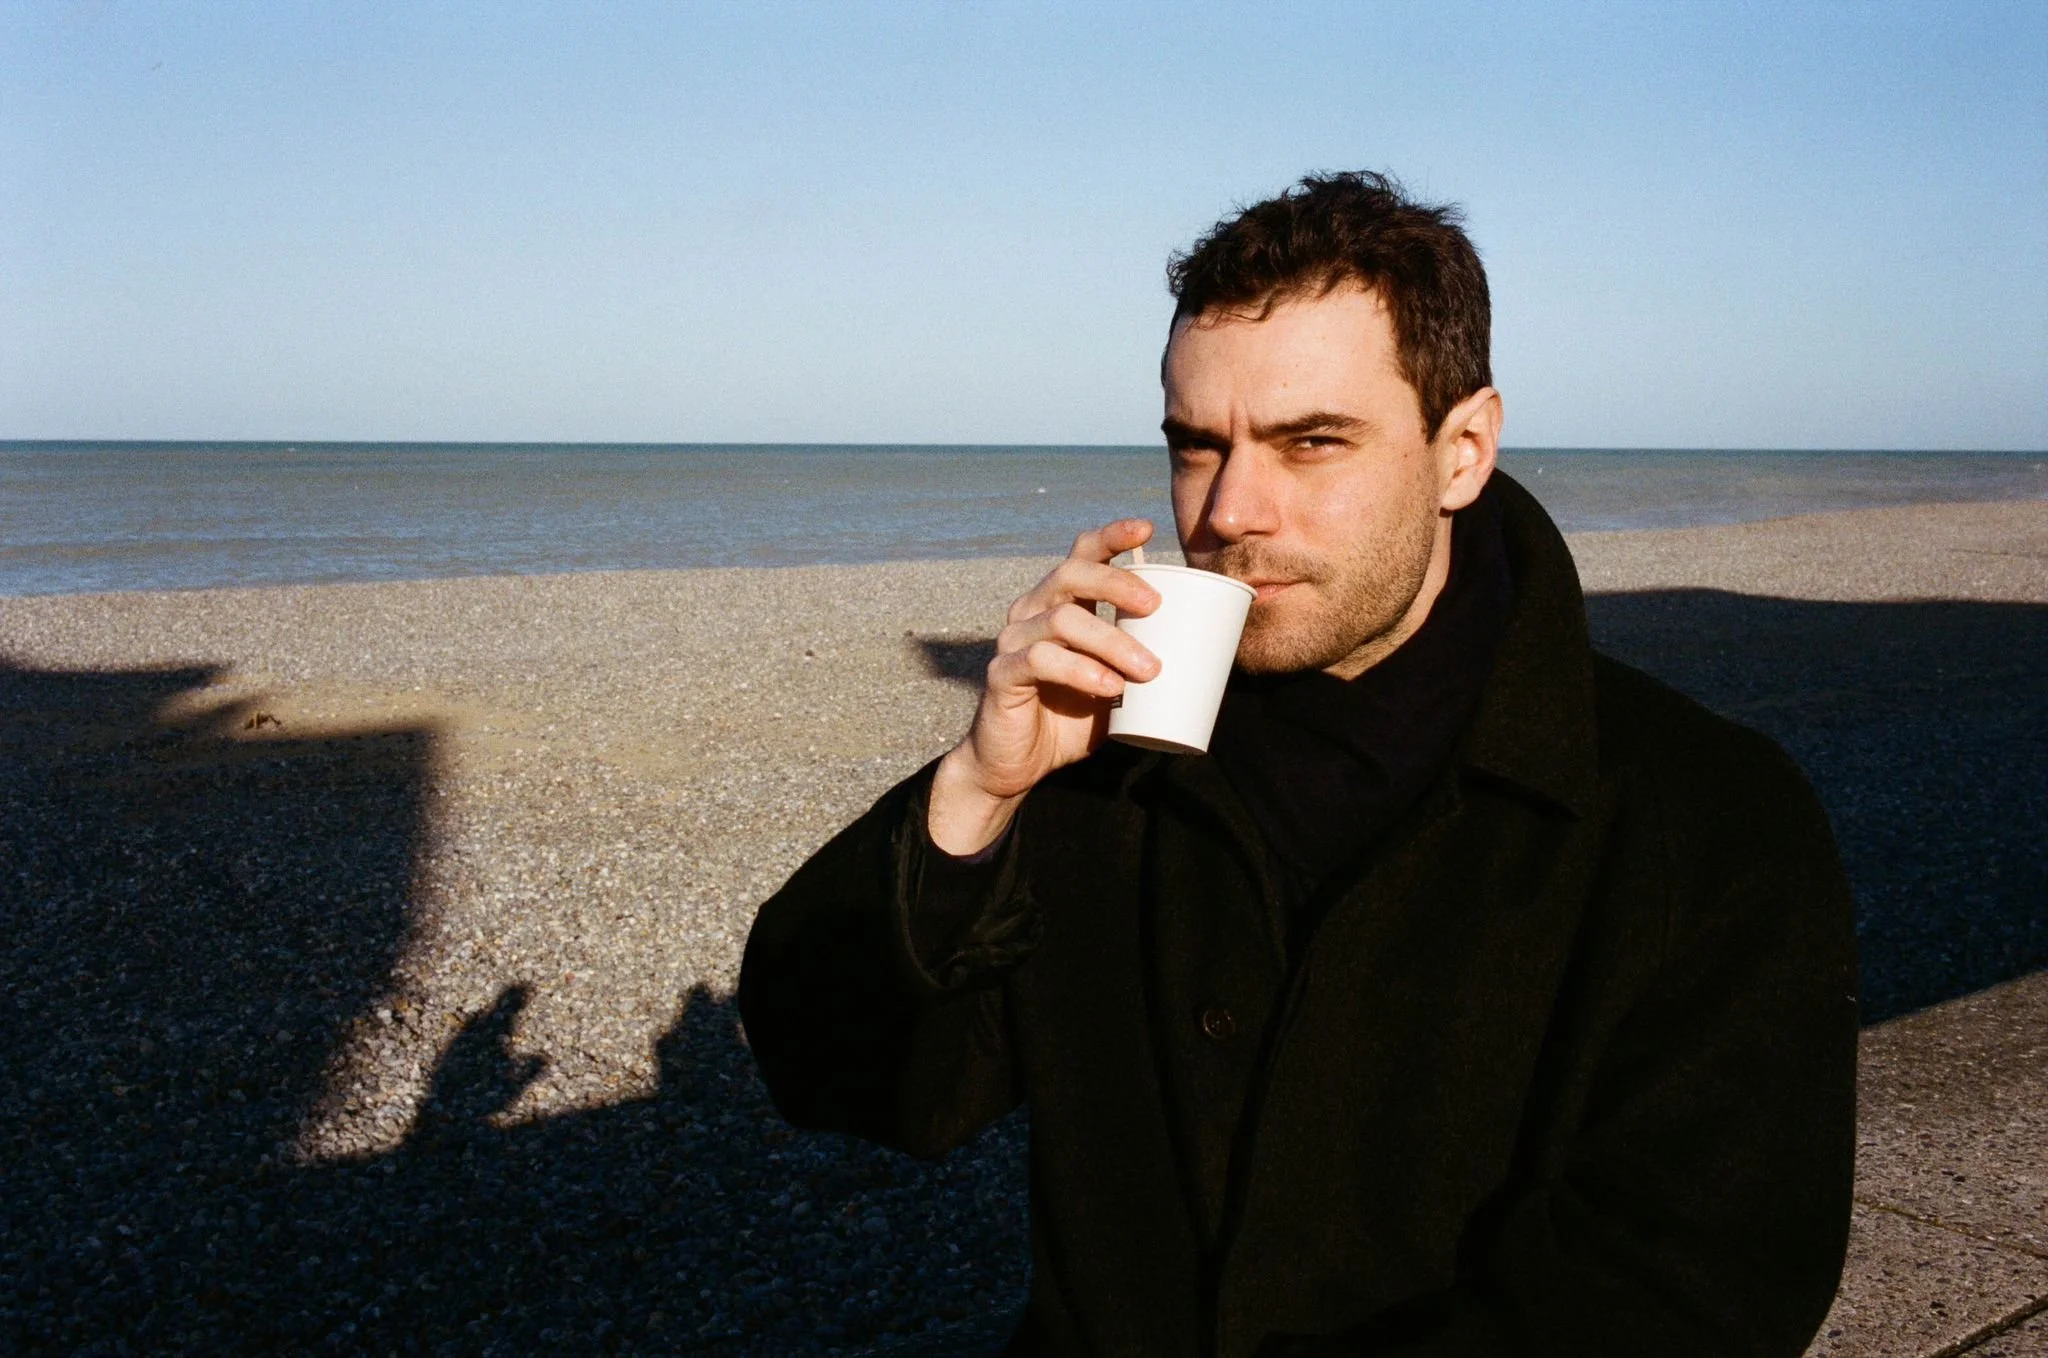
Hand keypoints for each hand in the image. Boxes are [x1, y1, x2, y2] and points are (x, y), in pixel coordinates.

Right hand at [928, 519, 1161, 853]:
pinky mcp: (1001, 674)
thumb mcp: (1113, 684)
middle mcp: (1031, 613)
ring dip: (1111, 641)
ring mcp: (1012, 641)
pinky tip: (1107, 686)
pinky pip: (1040, 660)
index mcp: (1059, 605)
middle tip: (1155, 607)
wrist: (1017, 765)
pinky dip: (1080, 670)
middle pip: (1071, 575)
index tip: (1147, 530)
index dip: (1111, 536)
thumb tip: (1202, 654)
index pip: (1082, 555)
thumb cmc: (1068, 719)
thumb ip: (1138, 662)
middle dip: (1116, 583)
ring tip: (1148, 669)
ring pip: (1062, 620)